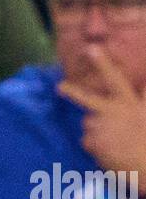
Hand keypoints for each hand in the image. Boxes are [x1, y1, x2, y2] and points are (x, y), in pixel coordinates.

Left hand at [58, 47, 145, 184]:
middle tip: (59, 87)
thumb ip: (144, 95)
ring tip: (115, 140)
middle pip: (88, 99)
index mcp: (128, 102)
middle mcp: (112, 112)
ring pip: (88, 124)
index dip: (103, 63)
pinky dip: (94, 146)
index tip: (92, 48)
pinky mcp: (93, 143)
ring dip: (96, 131)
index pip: (115, 79)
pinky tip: (109, 150)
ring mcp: (101, 127)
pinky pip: (86, 142)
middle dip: (72, 91)